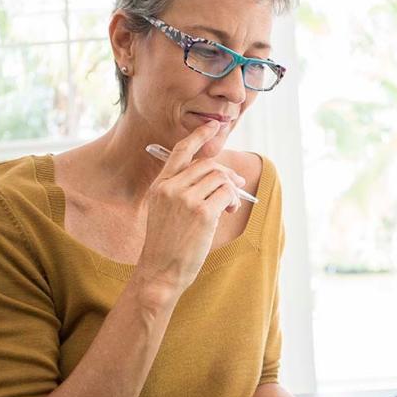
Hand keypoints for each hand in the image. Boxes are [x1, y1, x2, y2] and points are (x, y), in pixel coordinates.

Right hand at [133, 121, 244, 293]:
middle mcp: (171, 188)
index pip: (180, 151)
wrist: (160, 271)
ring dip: (231, 190)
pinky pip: (227, 194)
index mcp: (160, 186)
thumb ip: (182, 191)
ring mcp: (186, 199)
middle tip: (237, 186)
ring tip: (229, 206)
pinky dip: (233, 200)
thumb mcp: (165, 211)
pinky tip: (228, 211)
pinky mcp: (202, 213)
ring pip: (220, 178)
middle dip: (227, 174)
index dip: (199, 136)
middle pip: (208, 165)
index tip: (213, 126)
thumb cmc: (166, 245)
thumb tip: (218, 176)